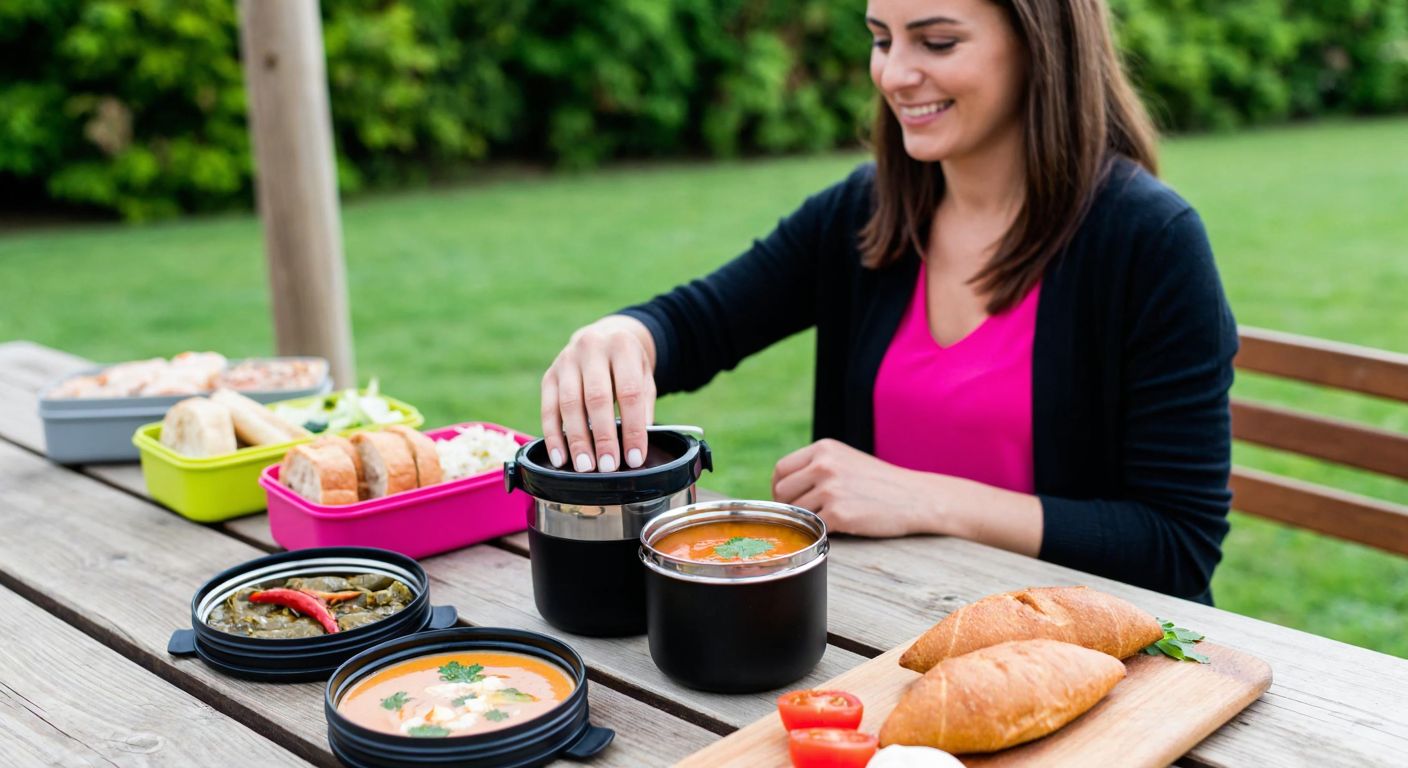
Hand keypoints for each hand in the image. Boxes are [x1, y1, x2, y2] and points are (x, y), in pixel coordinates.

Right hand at [541, 315, 656, 471]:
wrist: (603, 335)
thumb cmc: (627, 364)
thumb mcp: (644, 376)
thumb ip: (643, 406)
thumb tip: (636, 446)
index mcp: (622, 347)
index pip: (629, 392)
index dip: (633, 428)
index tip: (635, 458)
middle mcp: (591, 349)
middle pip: (597, 398)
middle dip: (603, 436)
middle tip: (608, 466)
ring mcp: (566, 361)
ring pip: (569, 404)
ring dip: (576, 440)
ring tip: (585, 467)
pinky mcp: (549, 375)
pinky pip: (548, 409)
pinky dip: (552, 436)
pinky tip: (560, 457)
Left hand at [771, 439, 941, 537]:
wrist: (916, 498)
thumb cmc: (879, 483)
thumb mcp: (846, 460)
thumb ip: (816, 466)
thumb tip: (781, 487)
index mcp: (824, 449)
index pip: (781, 469)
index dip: (779, 488)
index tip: (788, 500)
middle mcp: (824, 465)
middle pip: (782, 491)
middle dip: (788, 507)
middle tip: (803, 516)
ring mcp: (831, 489)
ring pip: (796, 512)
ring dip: (807, 521)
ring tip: (828, 520)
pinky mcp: (839, 514)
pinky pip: (814, 527)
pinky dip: (821, 531)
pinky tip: (838, 528)